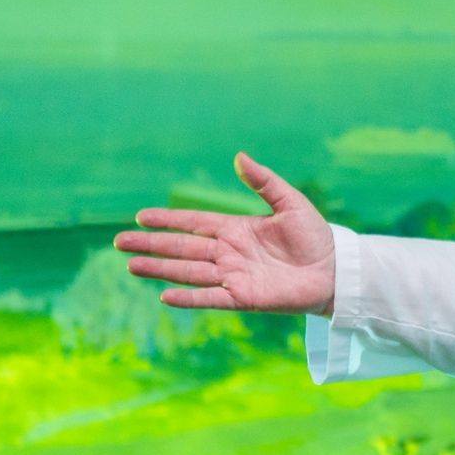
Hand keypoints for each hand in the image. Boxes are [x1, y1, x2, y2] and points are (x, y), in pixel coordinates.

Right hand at [114, 152, 336, 314]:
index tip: (140, 216)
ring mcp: (234, 276)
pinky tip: (164, 295)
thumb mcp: (290, 202)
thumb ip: (264, 181)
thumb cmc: (315, 237)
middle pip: (182, 248)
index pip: (193, 223)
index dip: (167, 220)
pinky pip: (211, 298)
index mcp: (236, 229)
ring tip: (131, 265)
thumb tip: (240, 156)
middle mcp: (229, 253)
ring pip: (189, 272)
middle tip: (119, 242)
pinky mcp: (244, 298)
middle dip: (151, 244)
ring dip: (160, 269)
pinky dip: (189, 297)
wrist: (336, 270)